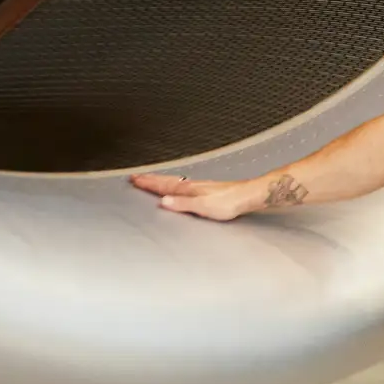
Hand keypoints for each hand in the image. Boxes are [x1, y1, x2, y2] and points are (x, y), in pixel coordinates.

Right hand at [128, 173, 262, 221]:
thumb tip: (163, 202)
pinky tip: (177, 186)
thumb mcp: (203, 207)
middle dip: (151, 179)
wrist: (248, 195)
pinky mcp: (206, 190)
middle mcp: (192, 185)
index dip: (149, 183)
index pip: (164, 186)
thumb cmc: (229, 202)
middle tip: (136, 176)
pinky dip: (173, 184)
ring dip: (161, 180)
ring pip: (174, 181)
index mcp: (189, 189)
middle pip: (167, 181)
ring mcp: (199, 186)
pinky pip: (182, 184)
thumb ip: (183, 205)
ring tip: (151, 179)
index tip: (134, 179)